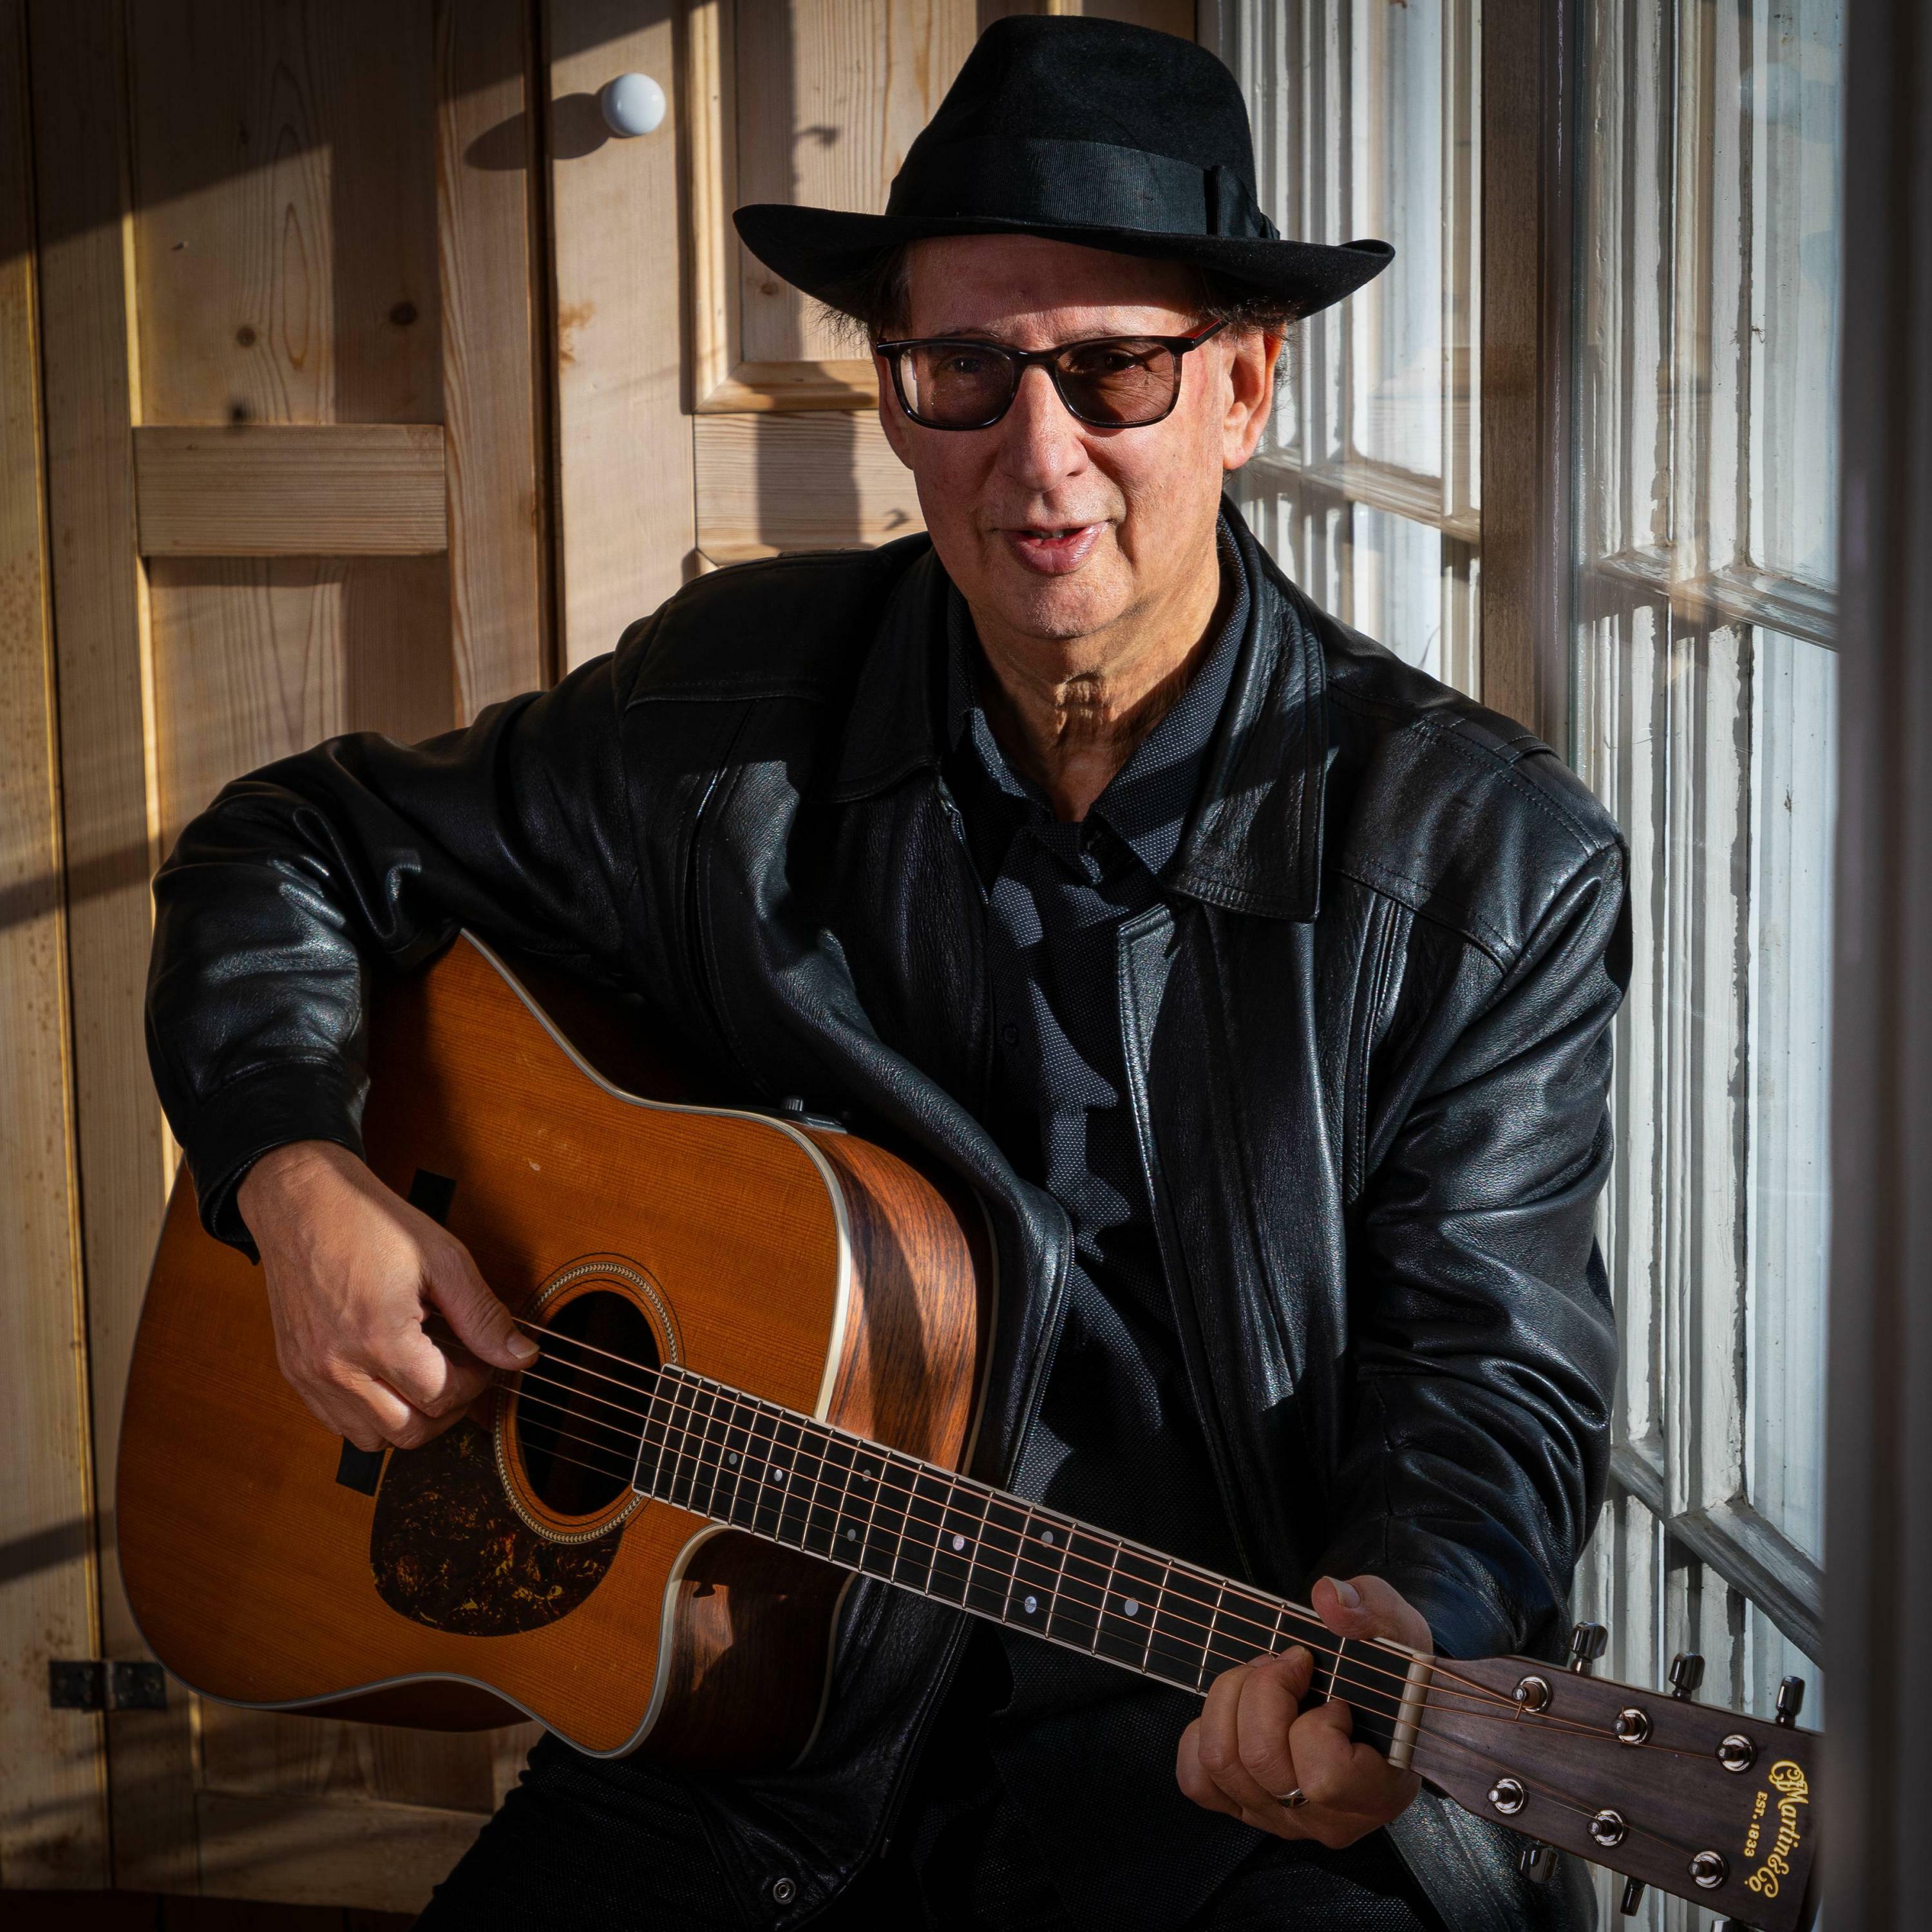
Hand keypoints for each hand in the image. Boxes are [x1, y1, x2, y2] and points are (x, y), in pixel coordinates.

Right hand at [237, 1140, 536, 1451]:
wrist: (301, 1202)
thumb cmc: (370, 1222)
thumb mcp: (442, 1259)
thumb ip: (484, 1316)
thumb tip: (522, 1356)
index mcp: (379, 1337)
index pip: (443, 1396)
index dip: (477, 1381)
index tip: (484, 1359)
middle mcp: (338, 1367)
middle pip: (410, 1431)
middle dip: (449, 1410)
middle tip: (463, 1375)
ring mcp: (310, 1374)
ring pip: (372, 1438)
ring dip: (409, 1419)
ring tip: (426, 1378)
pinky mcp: (294, 1371)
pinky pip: (336, 1423)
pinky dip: (370, 1415)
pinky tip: (389, 1379)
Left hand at [1176, 1574, 1429, 1847]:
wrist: (1383, 1704)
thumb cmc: (1393, 1676)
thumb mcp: (1397, 1632)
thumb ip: (1370, 1611)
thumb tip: (1327, 1598)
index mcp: (1377, 1791)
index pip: (1324, 1777)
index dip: (1317, 1722)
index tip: (1333, 1693)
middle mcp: (1326, 1819)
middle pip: (1261, 1759)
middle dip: (1263, 1689)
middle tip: (1288, 1664)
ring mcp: (1281, 1818)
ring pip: (1221, 1762)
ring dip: (1229, 1699)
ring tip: (1260, 1677)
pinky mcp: (1244, 1807)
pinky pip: (1197, 1780)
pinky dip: (1202, 1736)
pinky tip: (1234, 1712)